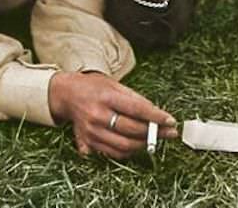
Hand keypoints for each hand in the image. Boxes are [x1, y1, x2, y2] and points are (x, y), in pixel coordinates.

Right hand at [48, 71, 178, 158]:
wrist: (66, 94)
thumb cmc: (93, 87)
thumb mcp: (114, 84)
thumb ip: (135, 98)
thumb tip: (155, 112)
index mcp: (106, 97)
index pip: (137, 109)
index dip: (156, 117)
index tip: (171, 121)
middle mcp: (97, 116)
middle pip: (132, 130)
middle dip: (155, 132)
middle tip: (169, 132)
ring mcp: (91, 132)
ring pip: (124, 146)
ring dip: (144, 144)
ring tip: (155, 138)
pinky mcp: (87, 143)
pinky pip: (113, 153)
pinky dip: (129, 151)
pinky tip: (138, 143)